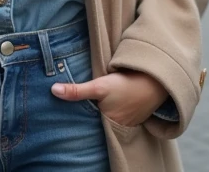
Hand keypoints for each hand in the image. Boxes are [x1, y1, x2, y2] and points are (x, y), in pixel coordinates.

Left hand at [52, 71, 167, 126]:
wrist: (155, 81)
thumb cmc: (126, 85)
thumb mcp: (99, 86)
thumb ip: (77, 91)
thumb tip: (53, 90)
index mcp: (107, 123)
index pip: (90, 123)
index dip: (81, 119)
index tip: (69, 116)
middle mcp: (118, 126)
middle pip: (99, 121)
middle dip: (92, 116)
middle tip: (83, 107)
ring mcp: (129, 122)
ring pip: (110, 118)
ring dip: (104, 113)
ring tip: (97, 105)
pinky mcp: (136, 114)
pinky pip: (121, 115)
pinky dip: (116, 110)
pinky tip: (114, 103)